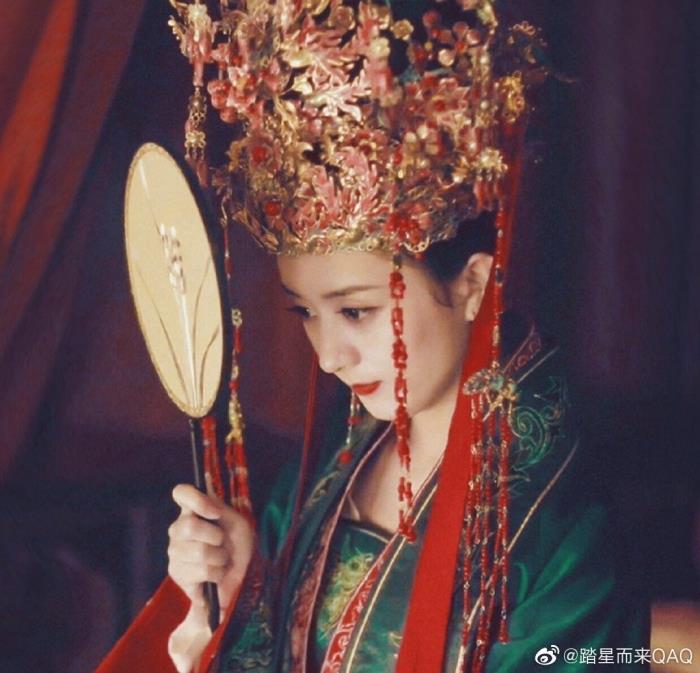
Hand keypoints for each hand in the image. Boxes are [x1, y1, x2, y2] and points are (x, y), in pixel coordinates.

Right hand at [167, 484, 253, 617]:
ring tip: (220, 560)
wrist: (238, 577)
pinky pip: (202, 571)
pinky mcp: (176, 573)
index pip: (181, 492)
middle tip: (222, 543)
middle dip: (216, 537)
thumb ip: (221, 508)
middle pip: (190, 526)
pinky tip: (215, 574)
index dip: (197, 500)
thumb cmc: (236, 545)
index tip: (216, 513)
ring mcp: (174, 551)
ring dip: (220, 558)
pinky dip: (218, 573)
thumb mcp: (237, 524)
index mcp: (192, 511)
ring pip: (199, 552)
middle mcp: (178, 528)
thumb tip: (208, 490)